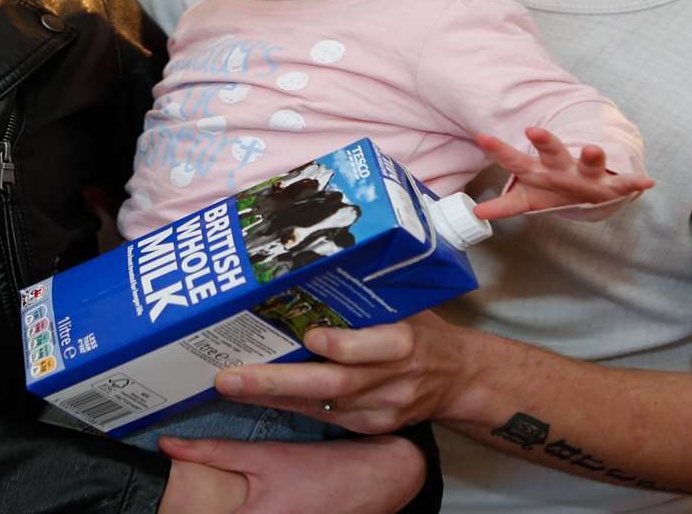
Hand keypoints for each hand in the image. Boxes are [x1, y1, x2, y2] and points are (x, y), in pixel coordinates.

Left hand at [159, 434, 424, 513]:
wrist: (376, 480)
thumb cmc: (320, 467)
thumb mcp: (266, 455)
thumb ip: (214, 452)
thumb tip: (168, 445)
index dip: (182, 513)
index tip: (162, 507)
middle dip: (205, 510)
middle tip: (180, 504)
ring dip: (224, 511)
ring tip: (216, 502)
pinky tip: (246, 504)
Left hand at [212, 311, 474, 433]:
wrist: (461, 379)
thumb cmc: (424, 329)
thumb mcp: (408, 306)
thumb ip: (369, 297)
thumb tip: (313, 264)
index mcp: (406, 340)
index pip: (372, 347)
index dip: (342, 345)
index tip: (308, 335)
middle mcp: (394, 378)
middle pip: (333, 384)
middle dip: (276, 382)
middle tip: (231, 377)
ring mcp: (383, 408)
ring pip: (323, 406)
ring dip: (273, 397)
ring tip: (232, 386)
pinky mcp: (374, 426)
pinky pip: (328, 419)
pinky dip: (292, 407)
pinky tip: (261, 398)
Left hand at [471, 126, 652, 218]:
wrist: (593, 187)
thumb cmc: (557, 190)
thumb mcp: (530, 199)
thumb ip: (505, 205)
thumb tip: (476, 212)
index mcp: (541, 172)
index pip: (516, 161)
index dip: (499, 151)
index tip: (482, 137)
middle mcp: (563, 169)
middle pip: (552, 153)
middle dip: (544, 142)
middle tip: (532, 130)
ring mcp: (587, 175)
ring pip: (589, 163)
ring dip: (591, 155)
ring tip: (591, 148)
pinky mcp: (610, 185)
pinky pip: (624, 184)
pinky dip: (635, 182)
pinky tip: (647, 182)